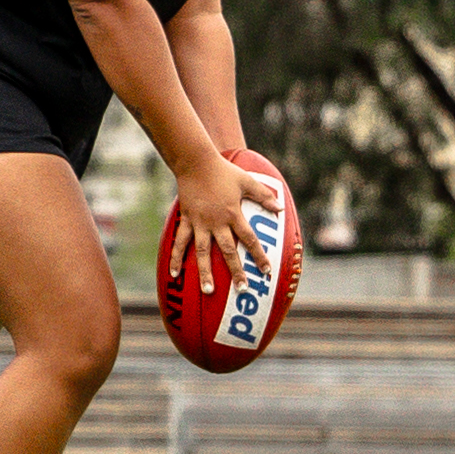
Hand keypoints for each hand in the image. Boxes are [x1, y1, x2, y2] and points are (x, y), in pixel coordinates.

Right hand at [168, 151, 281, 296]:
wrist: (196, 162)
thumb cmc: (223, 171)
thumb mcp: (247, 181)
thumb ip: (264, 196)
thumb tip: (280, 209)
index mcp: (233, 214)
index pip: (249, 239)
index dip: (259, 256)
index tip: (266, 271)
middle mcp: (216, 222)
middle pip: (227, 251)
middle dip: (235, 271)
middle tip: (241, 289)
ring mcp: (199, 223)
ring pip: (202, 252)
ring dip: (205, 272)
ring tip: (208, 291)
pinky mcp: (186, 220)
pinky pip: (181, 242)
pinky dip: (176, 257)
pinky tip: (175, 273)